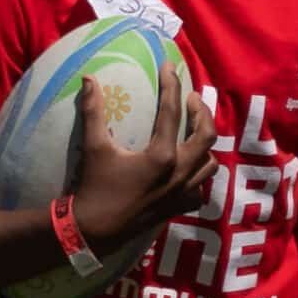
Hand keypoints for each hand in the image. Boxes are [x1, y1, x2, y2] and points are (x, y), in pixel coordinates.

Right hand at [70, 63, 216, 252]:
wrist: (93, 231)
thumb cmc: (94, 187)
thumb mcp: (94, 147)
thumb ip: (93, 111)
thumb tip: (88, 79)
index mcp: (162, 156)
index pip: (173, 111)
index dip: (171, 85)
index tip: (170, 67)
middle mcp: (179, 173)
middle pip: (206, 135)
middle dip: (202, 112)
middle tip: (191, 99)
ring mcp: (182, 193)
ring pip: (210, 163)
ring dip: (204, 144)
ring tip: (193, 132)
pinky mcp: (178, 208)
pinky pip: (200, 190)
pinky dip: (198, 177)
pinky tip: (188, 170)